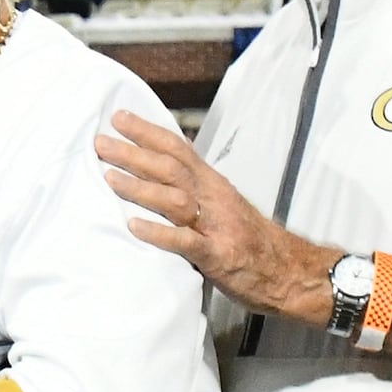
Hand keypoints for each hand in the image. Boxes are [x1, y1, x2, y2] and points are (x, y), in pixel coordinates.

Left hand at [97, 111, 337, 325]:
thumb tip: (164, 169)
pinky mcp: (218, 256)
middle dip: (135, 154)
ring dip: (141, 188)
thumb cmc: (252, 241)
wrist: (290, 272)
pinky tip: (134, 227)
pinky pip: (185, 242)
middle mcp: (214, 199)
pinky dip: (159, 233)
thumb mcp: (224, 205)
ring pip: (175, 200)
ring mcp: (216, 227)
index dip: (148, 132)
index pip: (178, 150)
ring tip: (109, 178)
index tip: (119, 119)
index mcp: (214, 185)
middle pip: (171, 169)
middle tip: (101, 143)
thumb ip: (196, 188)